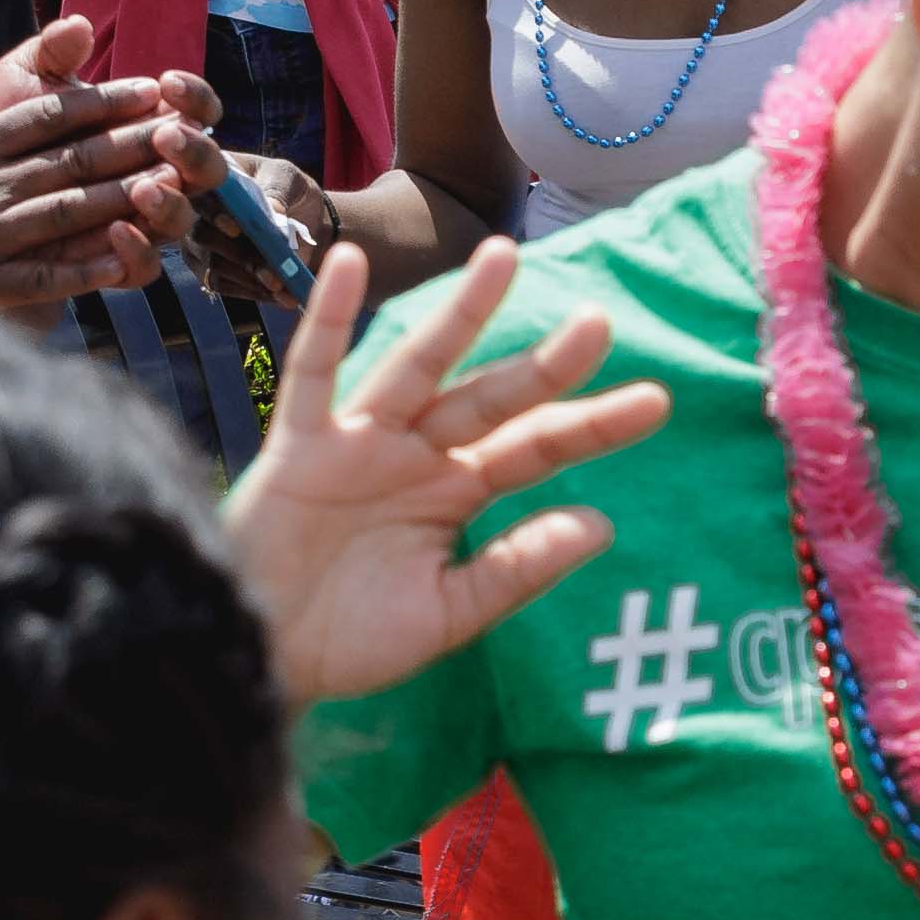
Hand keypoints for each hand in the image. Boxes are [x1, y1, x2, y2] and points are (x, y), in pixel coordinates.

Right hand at [0, 28, 207, 306]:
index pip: (53, 113)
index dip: (108, 99)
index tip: (151, 87)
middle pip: (79, 158)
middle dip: (139, 142)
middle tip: (189, 129)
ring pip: (74, 211)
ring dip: (131, 197)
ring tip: (179, 186)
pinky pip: (46, 276)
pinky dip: (90, 267)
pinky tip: (131, 259)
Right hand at [178, 150, 338, 308]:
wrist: (307, 221)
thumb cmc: (291, 191)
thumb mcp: (291, 180)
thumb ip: (279, 190)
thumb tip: (272, 210)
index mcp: (211, 178)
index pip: (201, 194)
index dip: (215, 212)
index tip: (237, 228)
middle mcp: (195, 211)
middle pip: (202, 235)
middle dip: (239, 254)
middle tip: (271, 269)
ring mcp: (199, 244)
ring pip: (213, 265)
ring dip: (249, 278)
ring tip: (281, 284)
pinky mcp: (209, 271)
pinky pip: (223, 285)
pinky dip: (252, 291)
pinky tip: (279, 294)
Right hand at [219, 234, 669, 703]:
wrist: (263, 663)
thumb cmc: (352, 642)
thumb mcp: (449, 614)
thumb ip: (517, 569)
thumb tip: (602, 524)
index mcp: (456, 493)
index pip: (537, 449)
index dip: (591, 424)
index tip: (656, 401)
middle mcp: (416, 456)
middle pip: (490, 397)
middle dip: (543, 364)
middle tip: (601, 322)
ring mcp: (358, 444)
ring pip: (417, 366)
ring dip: (459, 314)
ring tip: (505, 257)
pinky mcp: (299, 447)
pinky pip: (315, 373)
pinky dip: (330, 319)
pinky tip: (352, 265)